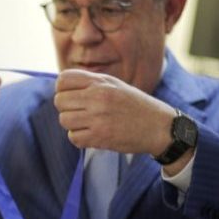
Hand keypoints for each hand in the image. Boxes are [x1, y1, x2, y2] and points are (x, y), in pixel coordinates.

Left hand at [53, 69, 175, 154]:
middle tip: (80, 112)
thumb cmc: (134, 105)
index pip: (63, 80)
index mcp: (101, 82)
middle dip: (66, 108)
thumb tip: (61, 87)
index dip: (62, 89)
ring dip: (72, 124)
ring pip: (64, 120)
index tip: (72, 96)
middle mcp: (97, 97)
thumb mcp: (115, 85)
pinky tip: (93, 134)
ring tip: (88, 123)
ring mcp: (98, 118)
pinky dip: (80, 138)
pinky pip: (73, 138)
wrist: (159, 127)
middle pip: (59, 101)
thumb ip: (90, 83)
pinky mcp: (99, 137)